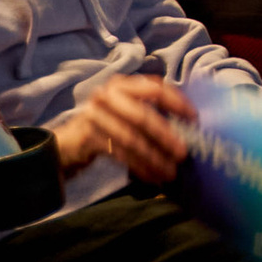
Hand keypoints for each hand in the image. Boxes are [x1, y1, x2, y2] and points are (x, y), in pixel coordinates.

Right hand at [55, 73, 195, 182]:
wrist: (67, 141)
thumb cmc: (108, 122)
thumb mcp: (128, 109)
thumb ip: (152, 110)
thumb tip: (189, 124)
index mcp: (123, 84)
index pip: (156, 88)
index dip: (177, 103)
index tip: (194, 118)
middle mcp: (107, 96)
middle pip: (143, 117)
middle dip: (165, 137)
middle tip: (183, 153)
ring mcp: (95, 116)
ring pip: (132, 139)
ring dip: (154, 158)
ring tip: (170, 171)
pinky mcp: (88, 137)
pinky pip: (120, 154)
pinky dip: (139, 167)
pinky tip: (153, 177)